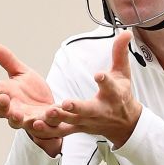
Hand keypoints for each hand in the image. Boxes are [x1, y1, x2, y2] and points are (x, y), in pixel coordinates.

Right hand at [0, 44, 69, 154]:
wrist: (51, 108)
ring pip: (17, 122)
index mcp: (7, 95)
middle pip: (2, 111)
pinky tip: (46, 114)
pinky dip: (41, 124)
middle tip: (2, 98)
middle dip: (1, 106)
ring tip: (18, 113)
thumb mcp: (22, 72)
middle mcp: (13, 110)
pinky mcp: (42, 125)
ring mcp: (27, 119)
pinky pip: (41, 127)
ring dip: (16, 118)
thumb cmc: (32, 91)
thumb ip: (8, 61)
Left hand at [42, 31, 142, 147]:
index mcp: (113, 94)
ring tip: (47, 112)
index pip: (110, 86)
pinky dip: (51, 130)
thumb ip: (120, 53)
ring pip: (73, 121)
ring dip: (59, 118)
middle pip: (88, 109)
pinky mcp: (78, 128)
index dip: (105, 80)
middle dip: (77, 107)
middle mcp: (100, 110)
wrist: (124, 123)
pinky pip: (63, 131)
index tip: (99, 75)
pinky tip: (37, 125)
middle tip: (66, 103)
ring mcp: (88, 121)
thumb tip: (126, 33)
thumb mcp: (123, 73)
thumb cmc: (121, 94)